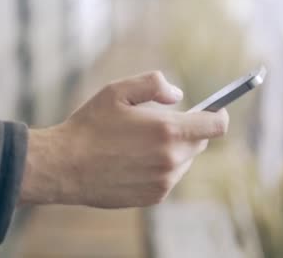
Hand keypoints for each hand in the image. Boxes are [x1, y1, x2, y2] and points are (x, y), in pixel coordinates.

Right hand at [20, 71, 228, 207]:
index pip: (216, 125)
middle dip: (188, 130)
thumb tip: (178, 95)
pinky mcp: (154, 197)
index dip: (218, 114)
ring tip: (141, 143)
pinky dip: (161, 167)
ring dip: (174, 149)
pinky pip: (170, 177)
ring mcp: (164, 181)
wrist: (64, 167)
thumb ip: (154, 84)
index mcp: (167, 130)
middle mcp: (171, 159)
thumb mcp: (118, 91)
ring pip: (185, 160)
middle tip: (160, 123)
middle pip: (201, 142)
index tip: (213, 110)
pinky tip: (134, 160)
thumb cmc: (90, 126)